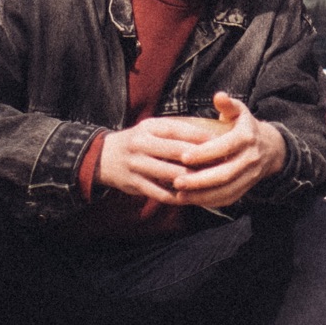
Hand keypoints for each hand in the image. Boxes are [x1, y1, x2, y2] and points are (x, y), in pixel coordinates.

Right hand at [96, 115, 222, 203]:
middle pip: (177, 152)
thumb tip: (212, 133)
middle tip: (223, 165)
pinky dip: (178, 196)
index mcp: (149, 127)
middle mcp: (141, 144)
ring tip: (212, 183)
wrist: (102, 157)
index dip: (202, 137)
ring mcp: (136, 165)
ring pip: (170, 174)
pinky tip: (193, 197)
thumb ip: (176, 130)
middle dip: (201, 159)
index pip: (180, 130)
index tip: (223, 143)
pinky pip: (160, 192)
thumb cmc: (138, 141)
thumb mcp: (152, 129)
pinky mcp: (133, 184)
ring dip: (192, 180)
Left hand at [168, 91, 286, 206]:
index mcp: (247, 137)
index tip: (183, 156)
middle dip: (200, 180)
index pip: (225, 147)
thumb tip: (219, 96)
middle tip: (176, 181)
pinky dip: (210, 201)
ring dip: (202, 195)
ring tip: (179, 195)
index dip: (205, 153)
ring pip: (226, 190)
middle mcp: (251, 158)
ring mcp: (250, 176)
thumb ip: (228, 105)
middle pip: (225, 174)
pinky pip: (229, 199)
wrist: (271, 149)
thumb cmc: (245, 127)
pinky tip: (192, 200)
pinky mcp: (247, 188)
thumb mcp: (240, 112)